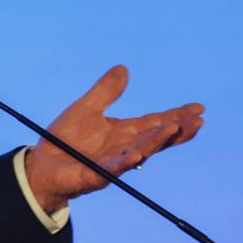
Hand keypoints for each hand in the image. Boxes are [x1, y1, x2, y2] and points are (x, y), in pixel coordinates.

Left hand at [24, 65, 204, 213]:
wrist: (42, 164)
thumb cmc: (64, 139)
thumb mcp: (86, 108)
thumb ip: (105, 91)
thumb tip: (123, 67)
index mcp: (123, 132)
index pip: (155, 123)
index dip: (177, 116)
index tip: (199, 108)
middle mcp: (124, 148)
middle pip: (156, 138)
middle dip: (177, 130)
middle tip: (198, 120)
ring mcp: (112, 163)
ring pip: (140, 152)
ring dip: (157, 141)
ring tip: (174, 128)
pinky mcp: (96, 175)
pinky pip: (112, 169)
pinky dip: (125, 163)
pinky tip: (136, 156)